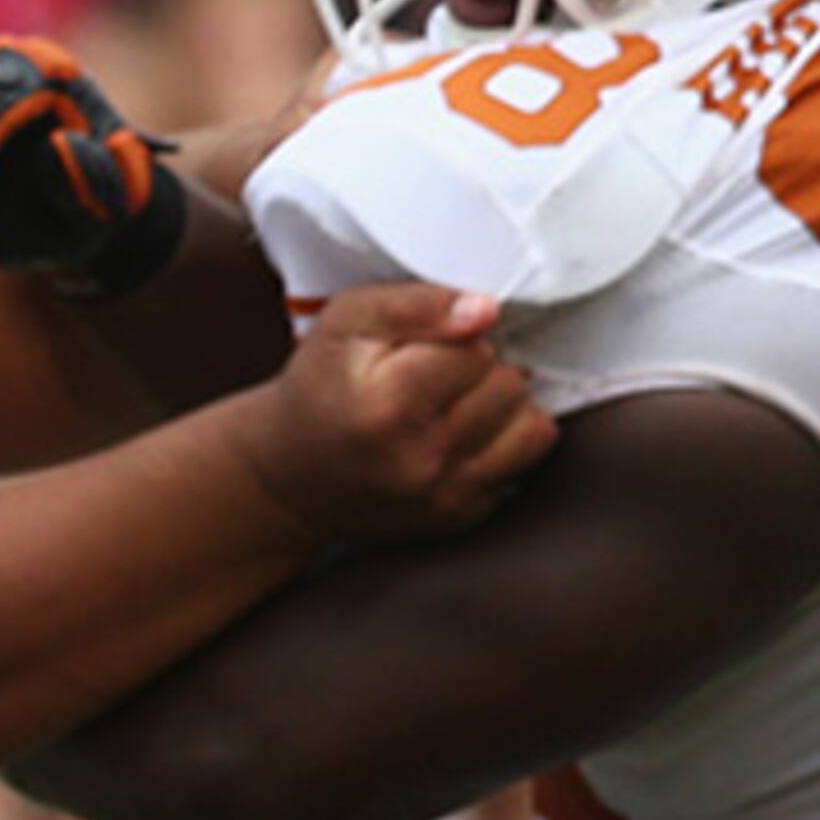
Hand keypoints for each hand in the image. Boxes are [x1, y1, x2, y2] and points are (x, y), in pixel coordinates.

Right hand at [232, 283, 557, 542]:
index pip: (474, 349)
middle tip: (438, 374)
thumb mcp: (342, 324)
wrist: (290, 474)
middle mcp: (419, 460)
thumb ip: (411, 304)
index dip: (455, 337)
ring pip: (529, 424)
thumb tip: (485, 310)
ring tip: (457, 401)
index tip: (424, 347)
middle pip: (507, 385)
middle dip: (483, 370)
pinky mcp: (460, 515)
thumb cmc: (320, 387)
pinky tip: (460, 434)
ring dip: (502, 404)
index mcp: (386, 407)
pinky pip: (524, 463)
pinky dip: (502, 441)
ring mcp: (443, 495)